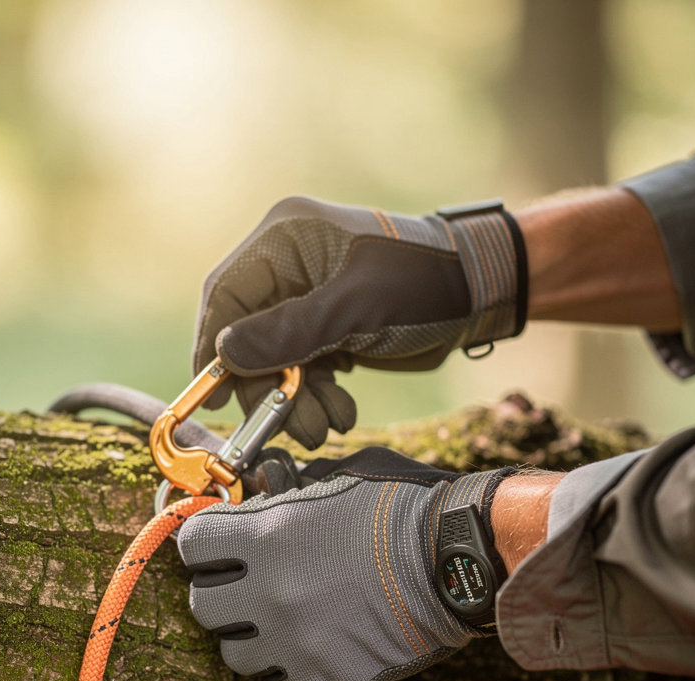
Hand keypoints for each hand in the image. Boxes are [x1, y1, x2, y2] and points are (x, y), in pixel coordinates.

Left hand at [178, 447, 514, 680]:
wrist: (456, 558)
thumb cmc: (401, 507)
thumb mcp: (335, 479)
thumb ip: (284, 493)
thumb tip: (257, 495)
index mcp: (266, 535)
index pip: (192, 545)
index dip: (205, 542)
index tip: (218, 544)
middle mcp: (270, 592)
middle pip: (202, 604)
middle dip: (220, 591)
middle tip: (245, 584)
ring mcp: (295, 639)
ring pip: (233, 653)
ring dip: (249, 637)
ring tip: (277, 622)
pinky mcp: (325, 675)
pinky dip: (285, 673)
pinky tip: (305, 651)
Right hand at [193, 196, 527, 447]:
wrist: (480, 292)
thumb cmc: (422, 283)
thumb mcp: (354, 308)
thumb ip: (288, 332)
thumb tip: (225, 355)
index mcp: (285, 239)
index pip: (226, 295)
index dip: (214, 348)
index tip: (216, 396)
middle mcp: (288, 265)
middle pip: (248, 336)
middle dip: (267, 387)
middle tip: (286, 427)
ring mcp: (306, 298)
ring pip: (275, 360)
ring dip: (295, 400)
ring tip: (323, 427)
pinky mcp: (326, 326)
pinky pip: (303, 368)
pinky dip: (318, 395)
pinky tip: (341, 412)